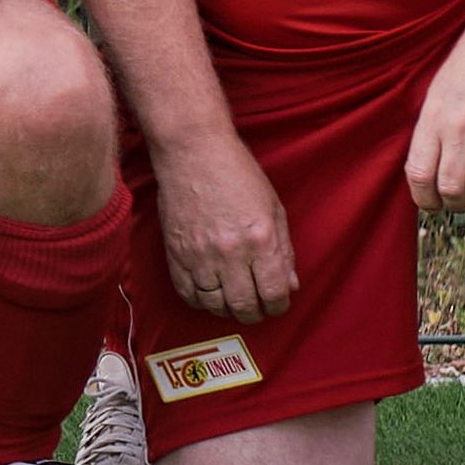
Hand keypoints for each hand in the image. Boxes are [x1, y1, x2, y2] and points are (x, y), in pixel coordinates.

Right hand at [152, 130, 296, 324]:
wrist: (192, 150)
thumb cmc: (237, 173)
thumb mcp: (273, 209)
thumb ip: (283, 251)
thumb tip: (289, 285)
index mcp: (261, 240)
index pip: (274, 293)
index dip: (279, 306)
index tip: (277, 304)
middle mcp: (230, 252)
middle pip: (243, 305)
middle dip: (254, 313)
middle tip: (256, 309)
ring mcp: (199, 254)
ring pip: (214, 304)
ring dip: (227, 309)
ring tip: (232, 301)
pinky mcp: (175, 251)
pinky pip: (187, 292)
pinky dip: (200, 301)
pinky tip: (209, 294)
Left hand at [408, 0, 464, 212]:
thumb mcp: (438, 90)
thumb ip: (433, 128)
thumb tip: (430, 169)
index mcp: (433, 117)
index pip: (419, 174)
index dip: (423, 198)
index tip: (430, 203)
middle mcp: (460, 128)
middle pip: (450, 189)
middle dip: (453, 203)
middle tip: (459, 199)